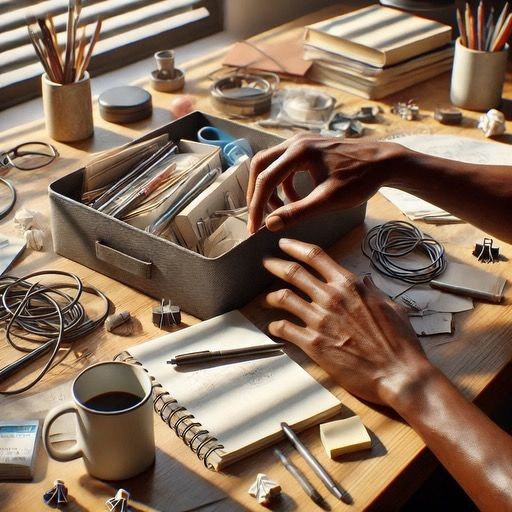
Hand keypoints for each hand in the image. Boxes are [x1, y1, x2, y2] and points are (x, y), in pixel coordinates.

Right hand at [247, 134, 396, 233]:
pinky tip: (295, 198)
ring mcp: (302, 142)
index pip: (265, 180)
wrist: (385, 161)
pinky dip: (283, 183)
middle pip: (260, 166)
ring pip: (270, 164)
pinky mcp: (308, 147)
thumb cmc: (360, 179)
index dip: (256, 206)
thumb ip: (297, 212)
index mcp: (299, 152)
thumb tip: (270, 224)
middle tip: (258, 218)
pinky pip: (284, 164)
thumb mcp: (328, 200)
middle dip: (256, 194)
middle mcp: (296, 142)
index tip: (254, 228)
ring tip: (279, 211)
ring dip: (269, 188)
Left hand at [263, 238, 432, 405]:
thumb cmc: (398, 342)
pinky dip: (275, 326)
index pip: (316, 256)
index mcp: (349, 285)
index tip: (284, 244)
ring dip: (270, 296)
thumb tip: (365, 280)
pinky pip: (284, 328)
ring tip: (266, 298)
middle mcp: (331, 298)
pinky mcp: (312, 343)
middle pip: (293, 273)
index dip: (295, 247)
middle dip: (275, 265)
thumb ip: (372, 291)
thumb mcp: (390, 306)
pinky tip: (274, 326)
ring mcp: (319, 320)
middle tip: (266, 264)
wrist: (398, 374)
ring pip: (283, 298)